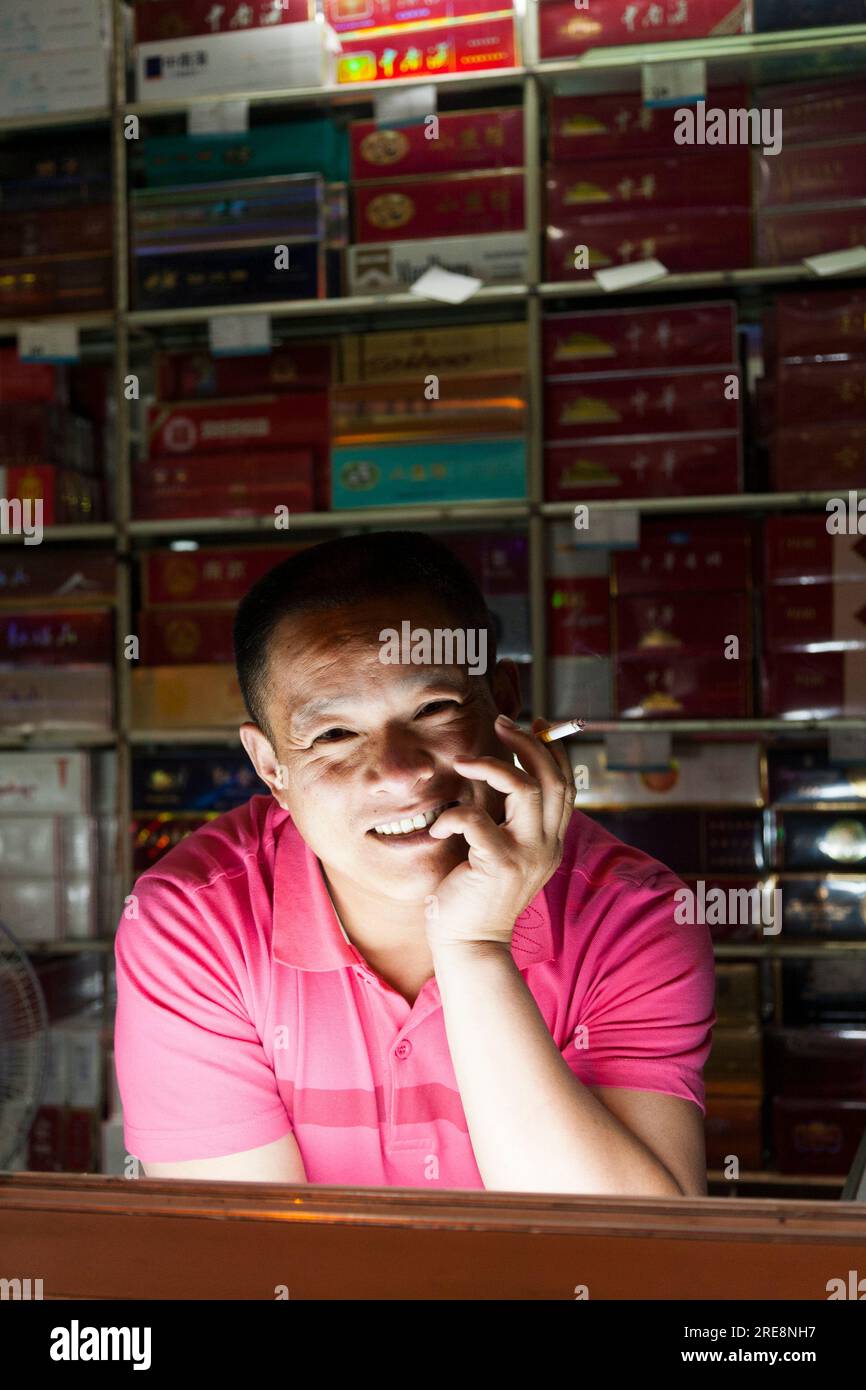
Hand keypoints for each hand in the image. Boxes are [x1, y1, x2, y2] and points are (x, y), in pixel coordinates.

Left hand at [425, 715, 575, 951]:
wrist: (470, 944)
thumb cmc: (475, 893)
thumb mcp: (498, 849)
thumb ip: (502, 816)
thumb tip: (490, 770)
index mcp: (550, 840)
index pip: (565, 783)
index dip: (550, 749)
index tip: (528, 725)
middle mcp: (546, 845)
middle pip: (552, 778)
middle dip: (527, 743)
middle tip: (501, 724)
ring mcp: (527, 856)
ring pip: (526, 789)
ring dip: (493, 767)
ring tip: (465, 760)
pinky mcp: (499, 866)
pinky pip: (477, 822)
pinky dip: (454, 815)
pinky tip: (439, 826)